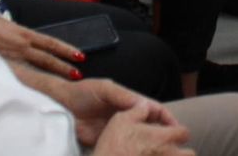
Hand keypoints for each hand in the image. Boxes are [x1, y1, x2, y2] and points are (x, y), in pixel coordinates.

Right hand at [0, 15, 85, 76]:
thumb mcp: (4, 28)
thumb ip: (16, 39)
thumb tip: (28, 46)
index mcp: (23, 34)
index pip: (49, 43)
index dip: (65, 49)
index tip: (79, 55)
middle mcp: (21, 45)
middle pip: (48, 57)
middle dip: (64, 65)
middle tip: (79, 74)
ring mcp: (14, 55)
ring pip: (40, 64)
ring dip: (57, 71)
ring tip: (72, 77)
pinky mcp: (3, 64)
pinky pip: (23, 73)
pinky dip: (36, 80)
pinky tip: (44, 87)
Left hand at [64, 79, 182, 149]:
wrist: (59, 106)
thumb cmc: (82, 92)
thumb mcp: (103, 88)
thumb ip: (122, 96)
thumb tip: (143, 104)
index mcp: (128, 102)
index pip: (153, 109)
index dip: (166, 118)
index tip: (178, 128)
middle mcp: (126, 117)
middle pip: (149, 127)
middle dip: (162, 136)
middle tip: (173, 147)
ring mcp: (117, 131)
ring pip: (138, 140)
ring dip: (148, 147)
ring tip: (160, 154)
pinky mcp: (106, 143)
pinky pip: (122, 149)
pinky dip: (131, 154)